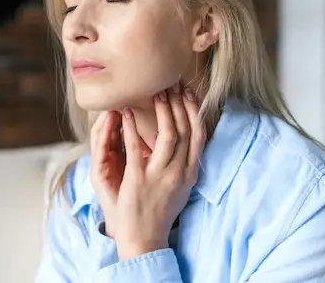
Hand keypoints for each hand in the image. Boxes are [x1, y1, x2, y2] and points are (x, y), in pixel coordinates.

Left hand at [90, 84, 205, 260]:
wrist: (144, 240)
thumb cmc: (159, 212)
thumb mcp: (180, 187)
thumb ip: (184, 163)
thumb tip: (186, 140)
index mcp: (190, 173)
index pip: (199, 135)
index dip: (195, 110)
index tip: (188, 91)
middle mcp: (180, 172)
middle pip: (186, 130)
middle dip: (180, 103)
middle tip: (171, 83)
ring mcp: (160, 175)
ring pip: (169, 134)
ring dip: (163, 110)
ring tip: (154, 93)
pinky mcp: (139, 179)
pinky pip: (136, 147)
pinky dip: (131, 127)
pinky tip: (125, 113)